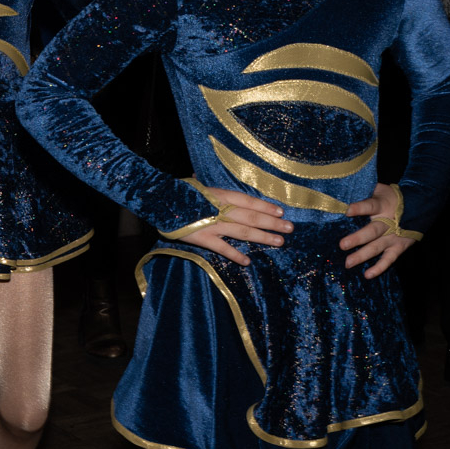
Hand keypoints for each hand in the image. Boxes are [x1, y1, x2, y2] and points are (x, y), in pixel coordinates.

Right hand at [177, 186, 291, 266]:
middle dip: (272, 223)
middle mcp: (221, 209)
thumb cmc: (180, 193)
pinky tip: (247, 261)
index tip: (281, 212)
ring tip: (279, 242)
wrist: (159, 202)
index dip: (266, 207)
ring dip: (263, 237)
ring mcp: (213, 224)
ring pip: (243, 232)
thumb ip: (213, 191)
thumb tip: (220, 188)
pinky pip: (222, 248)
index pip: (249, 201)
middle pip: (252, 217)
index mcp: (221, 195)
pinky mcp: (203, 238)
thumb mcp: (199, 186)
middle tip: (289, 228)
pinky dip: (235, 255)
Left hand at [340, 183, 417, 278]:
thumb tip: (342, 189)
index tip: (347, 210)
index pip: (370, 205)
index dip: (359, 208)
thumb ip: (364, 190)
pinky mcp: (398, 247)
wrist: (417, 206)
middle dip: (358, 238)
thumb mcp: (379, 189)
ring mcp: (393, 236)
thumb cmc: (390, 197)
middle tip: (342, 245)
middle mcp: (387, 222)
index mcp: (382, 205)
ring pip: (377, 247)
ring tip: (348, 263)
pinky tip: (367, 275)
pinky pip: (388, 260)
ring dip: (363, 255)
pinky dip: (379, 268)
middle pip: (372, 231)